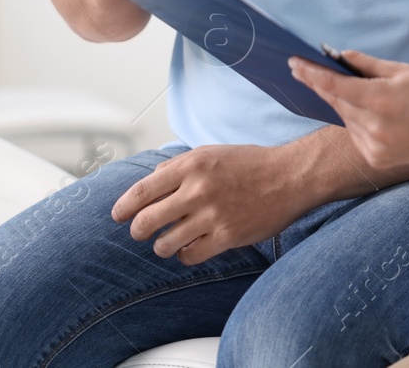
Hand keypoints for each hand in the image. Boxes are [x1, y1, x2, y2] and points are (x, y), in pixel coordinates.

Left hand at [110, 144, 313, 264]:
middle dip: (137, 231)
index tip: (117, 215)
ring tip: (167, 242)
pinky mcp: (227, 237)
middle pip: (147, 221)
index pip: (143, 190)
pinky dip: (184, 254)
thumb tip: (152, 177)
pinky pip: (190, 255)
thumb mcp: (211, 152)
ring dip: (161, 246)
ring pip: (165, 244)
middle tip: (140, 232)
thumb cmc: (250, 163)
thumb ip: (179, 164)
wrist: (290, 176)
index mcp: (192, 165)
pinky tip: (189, 247)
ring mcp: (212, 215)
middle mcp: (198, 190)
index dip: (124, 206)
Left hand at [290, 51, 408, 168]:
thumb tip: (341, 57)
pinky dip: (356, 122)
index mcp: (382, 100)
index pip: (335, 85)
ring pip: (346, 119)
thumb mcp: (403, 70)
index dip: (311, 74)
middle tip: (304, 69)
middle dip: (322, 85)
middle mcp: (376, 127)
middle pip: (337, 101)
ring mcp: (377, 147)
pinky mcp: (378, 159)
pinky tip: (367, 112)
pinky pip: (357, 135)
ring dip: (343, 103)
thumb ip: (367, 65)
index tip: (294, 63)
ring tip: (349, 89)